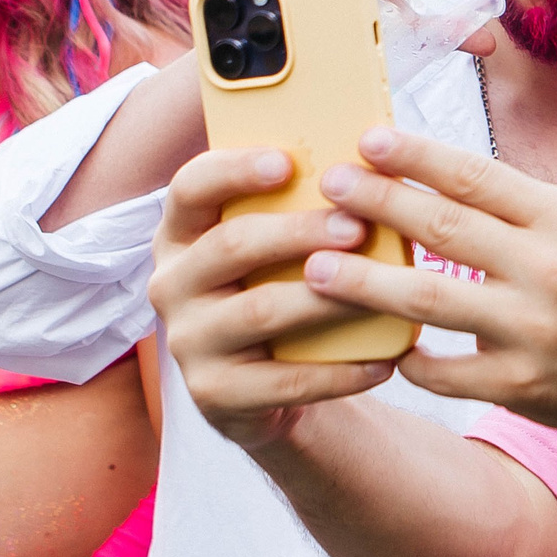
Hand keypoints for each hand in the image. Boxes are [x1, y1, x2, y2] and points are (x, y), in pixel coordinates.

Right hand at [149, 147, 395, 449]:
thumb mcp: (277, 250)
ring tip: (382, 290)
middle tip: (357, 226)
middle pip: (231, 245)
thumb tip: (371, 169)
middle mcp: (172, 283)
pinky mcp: (213, 394)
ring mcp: (188, 341)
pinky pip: (283, 381)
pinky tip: (384, 361)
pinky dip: (339, 372)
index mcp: (183, 233)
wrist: (269, 388)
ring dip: (326, 299)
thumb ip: (300, 209)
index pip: (190, 187)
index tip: (287, 162)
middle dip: (299, 232)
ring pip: (259, 311)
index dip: (234, 170)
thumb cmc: (282, 291)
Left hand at [303, 129, 556, 438]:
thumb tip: (425, 174)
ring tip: (315, 267)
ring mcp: (533, 331)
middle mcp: (551, 270)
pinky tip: (378, 345)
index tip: (367, 140)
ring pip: (429, 300)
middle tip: (328, 186)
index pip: (476, 176)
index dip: (415, 156)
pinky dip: (406, 358)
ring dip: (364, 282)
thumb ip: (512, 207)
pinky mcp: (520, 385)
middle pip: (443, 227)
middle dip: (376, 203)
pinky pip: (442, 371)